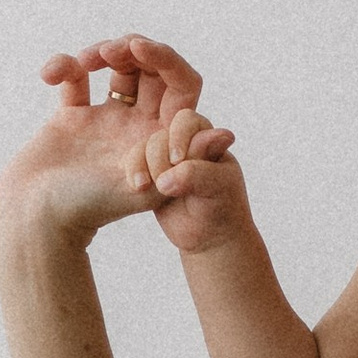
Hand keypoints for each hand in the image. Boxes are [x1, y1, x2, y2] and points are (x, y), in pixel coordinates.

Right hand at [0, 38, 215, 244]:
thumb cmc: (89, 207)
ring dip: (102, 51)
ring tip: (84, 61)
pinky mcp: (72, 118)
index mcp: (162, 138)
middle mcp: (139, 126)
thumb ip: (188, 163)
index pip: (180, 86)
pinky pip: (75, 79)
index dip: (166, 60)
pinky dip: (64, 68)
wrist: (37, 219)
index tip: (138, 48)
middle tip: (110, 50)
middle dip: (133, 49)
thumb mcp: (147, 191)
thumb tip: (227, 136)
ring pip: (115, 67)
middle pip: (149, 69)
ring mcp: (106, 120)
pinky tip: (51, 75)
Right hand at [139, 100, 250, 255]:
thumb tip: (164, 179)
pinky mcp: (151, 174)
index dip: (178, 135)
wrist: (209, 236)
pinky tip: (140, 188)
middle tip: (166, 184)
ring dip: (144, 166)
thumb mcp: (217, 187)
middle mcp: (186, 144)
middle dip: (160, 158)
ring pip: (145, 149)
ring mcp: (166, 159)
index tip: (177, 160)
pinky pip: (135, 163)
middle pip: (161, 135)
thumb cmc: (221, 208)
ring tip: (147, 188)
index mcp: (208, 138)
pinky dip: (135, 173)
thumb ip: (196, 174)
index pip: (187, 121)